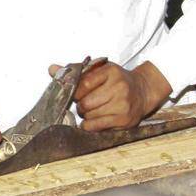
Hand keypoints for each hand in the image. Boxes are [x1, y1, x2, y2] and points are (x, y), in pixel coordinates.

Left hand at [59, 60, 173, 130]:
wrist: (143, 91)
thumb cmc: (118, 81)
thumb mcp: (100, 70)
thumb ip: (76, 71)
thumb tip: (51, 69)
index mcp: (111, 72)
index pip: (83, 85)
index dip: (75, 92)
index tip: (77, 94)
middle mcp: (119, 88)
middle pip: (85, 103)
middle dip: (81, 105)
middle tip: (86, 104)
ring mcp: (123, 105)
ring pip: (90, 116)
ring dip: (87, 115)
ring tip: (94, 110)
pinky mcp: (124, 120)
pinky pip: (96, 126)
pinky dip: (89, 125)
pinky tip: (93, 121)